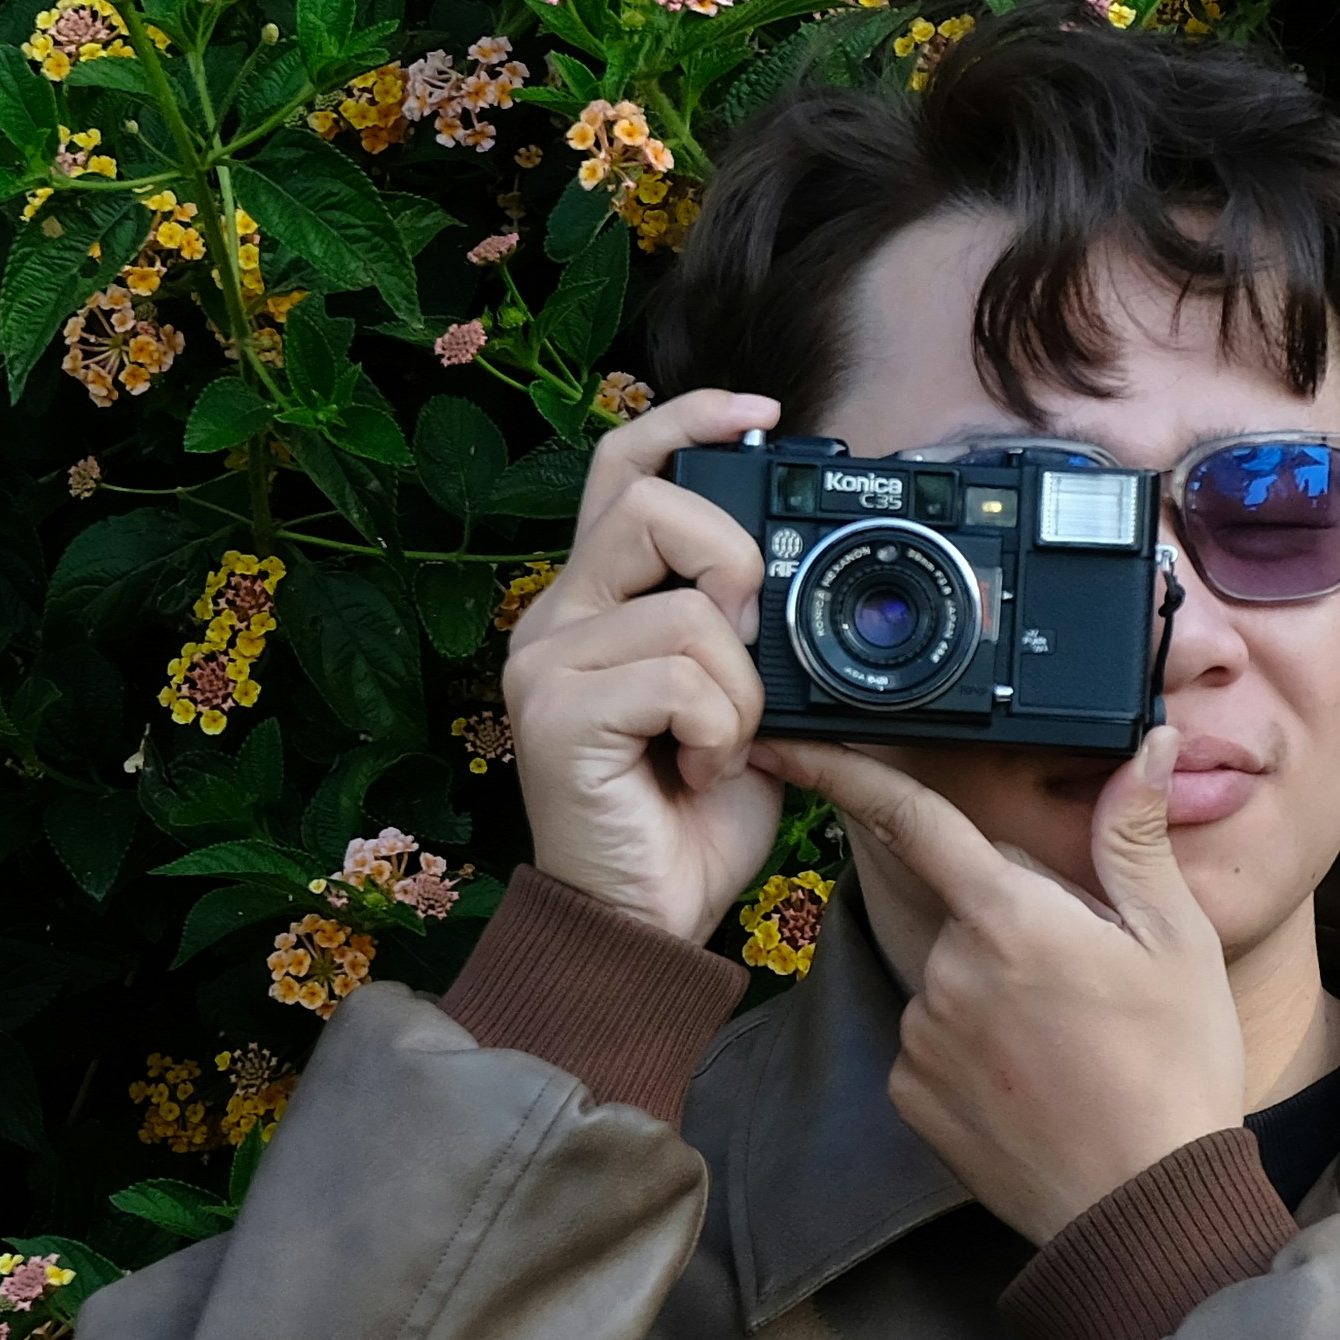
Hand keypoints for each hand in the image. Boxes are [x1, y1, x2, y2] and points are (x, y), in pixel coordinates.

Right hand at [497, 392, 789, 944]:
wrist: (644, 925)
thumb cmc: (687, 824)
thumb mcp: (739, 705)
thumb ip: (747, 635)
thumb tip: (793, 580)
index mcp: (597, 602)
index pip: (625, 465)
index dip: (691, 418)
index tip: (765, 414)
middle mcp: (556, 618)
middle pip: (655, 505)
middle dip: (736, 567)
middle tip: (750, 647)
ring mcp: (546, 663)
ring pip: (690, 611)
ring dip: (741, 692)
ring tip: (723, 749)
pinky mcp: (554, 714)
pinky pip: (680, 679)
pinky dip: (720, 731)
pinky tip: (701, 775)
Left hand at [753, 722, 1253, 1240]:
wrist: (1144, 1209)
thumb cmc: (1176, 1068)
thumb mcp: (1177, 942)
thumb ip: (1136, 839)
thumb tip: (1146, 744)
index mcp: (1010, 918)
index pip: (911, 822)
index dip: (842, 771)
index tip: (787, 742)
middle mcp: (946, 971)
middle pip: (967, 911)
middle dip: (1017, 926)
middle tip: (1091, 984)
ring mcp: (921, 1037)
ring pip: (953, 979)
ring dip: (998, 992)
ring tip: (1073, 1047)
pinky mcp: (910, 1096)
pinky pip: (935, 1043)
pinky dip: (975, 1051)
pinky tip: (1035, 1084)